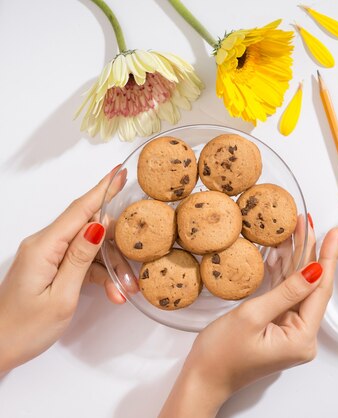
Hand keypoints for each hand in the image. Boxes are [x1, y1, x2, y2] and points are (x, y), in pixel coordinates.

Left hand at [0, 166, 127, 373]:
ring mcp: (45, 255)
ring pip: (88, 248)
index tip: (120, 172)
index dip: (102, 190)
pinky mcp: (49, 266)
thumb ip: (80, 258)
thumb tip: (99, 224)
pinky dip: (97, 274)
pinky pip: (80, 261)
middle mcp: (43, 245)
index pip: (79, 210)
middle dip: (116, 245)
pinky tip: (112, 291)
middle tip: (136, 258)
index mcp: (43, 247)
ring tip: (124, 289)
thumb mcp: (61, 296)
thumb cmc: (25, 328)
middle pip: (89, 229)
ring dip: (109, 266)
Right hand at [160, 219, 337, 417]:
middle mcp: (302, 336)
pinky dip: (284, 273)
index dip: (327, 257)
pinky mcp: (279, 327)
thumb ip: (286, 291)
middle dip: (310, 251)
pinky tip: (282, 251)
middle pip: (312, 285)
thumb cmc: (221, 356)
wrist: (203, 379)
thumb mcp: (252, 316)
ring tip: (296, 229)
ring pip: (299, 287)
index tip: (334, 232)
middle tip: (308, 221)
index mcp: (302, 338)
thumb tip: (314, 270)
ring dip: (296, 258)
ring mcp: (291, 331)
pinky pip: (286, 294)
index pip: (321, 289)